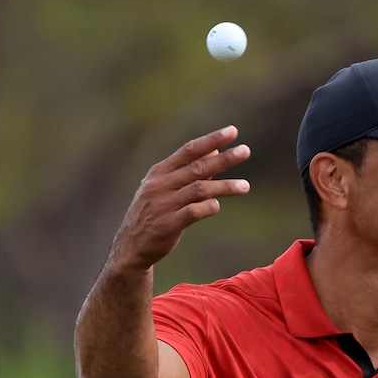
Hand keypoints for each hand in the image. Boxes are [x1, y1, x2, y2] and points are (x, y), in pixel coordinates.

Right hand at [110, 125, 250, 271]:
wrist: (131, 246)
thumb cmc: (155, 213)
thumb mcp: (166, 188)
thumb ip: (190, 171)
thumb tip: (214, 151)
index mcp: (159, 172)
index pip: (188, 150)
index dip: (211, 140)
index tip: (232, 131)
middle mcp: (160, 185)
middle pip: (197, 167)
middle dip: (224, 158)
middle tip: (246, 151)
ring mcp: (163, 204)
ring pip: (199, 189)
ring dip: (225, 186)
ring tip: (245, 186)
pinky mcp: (167, 224)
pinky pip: (194, 212)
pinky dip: (209, 207)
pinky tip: (217, 205)